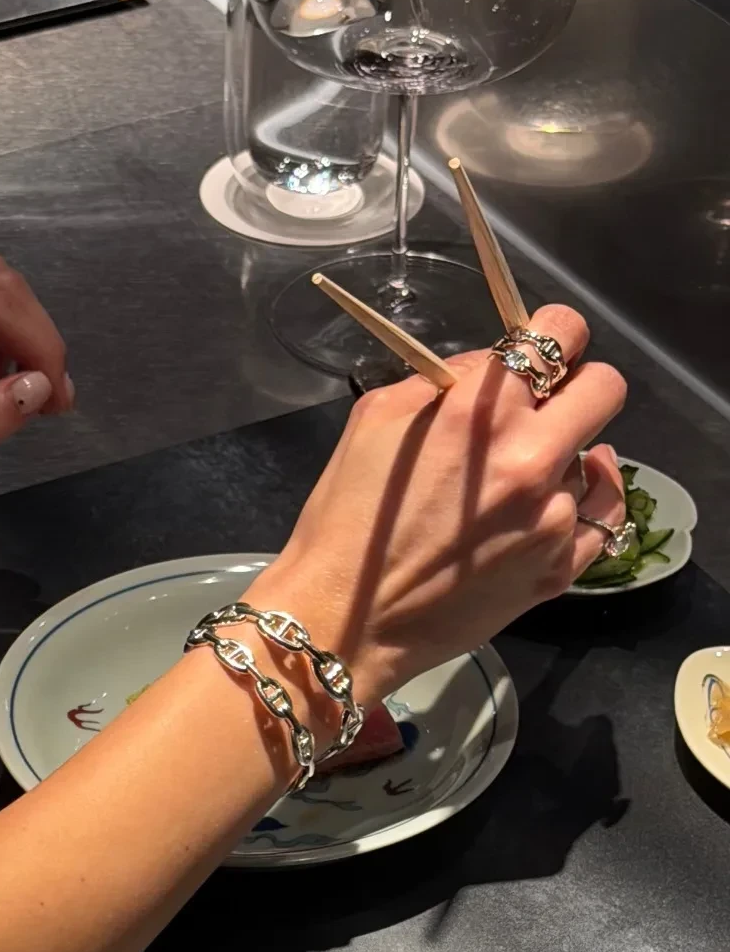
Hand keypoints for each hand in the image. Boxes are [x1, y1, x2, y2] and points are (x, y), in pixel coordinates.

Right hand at [259, 302, 626, 705]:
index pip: (559, 335)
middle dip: (577, 385)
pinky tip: (562, 497)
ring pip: (596, 457)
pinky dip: (588, 498)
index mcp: (481, 413)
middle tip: (543, 404)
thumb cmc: (346, 517)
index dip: (550, 332)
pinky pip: (605, 517)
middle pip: (605, 390)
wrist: (345, 619)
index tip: (535, 350)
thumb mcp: (374, 419)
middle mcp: (531, 459)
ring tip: (519, 478)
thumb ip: (443, 379)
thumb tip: (490, 367)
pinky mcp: (561, 568)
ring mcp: (554, 519)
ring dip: (563, 454)